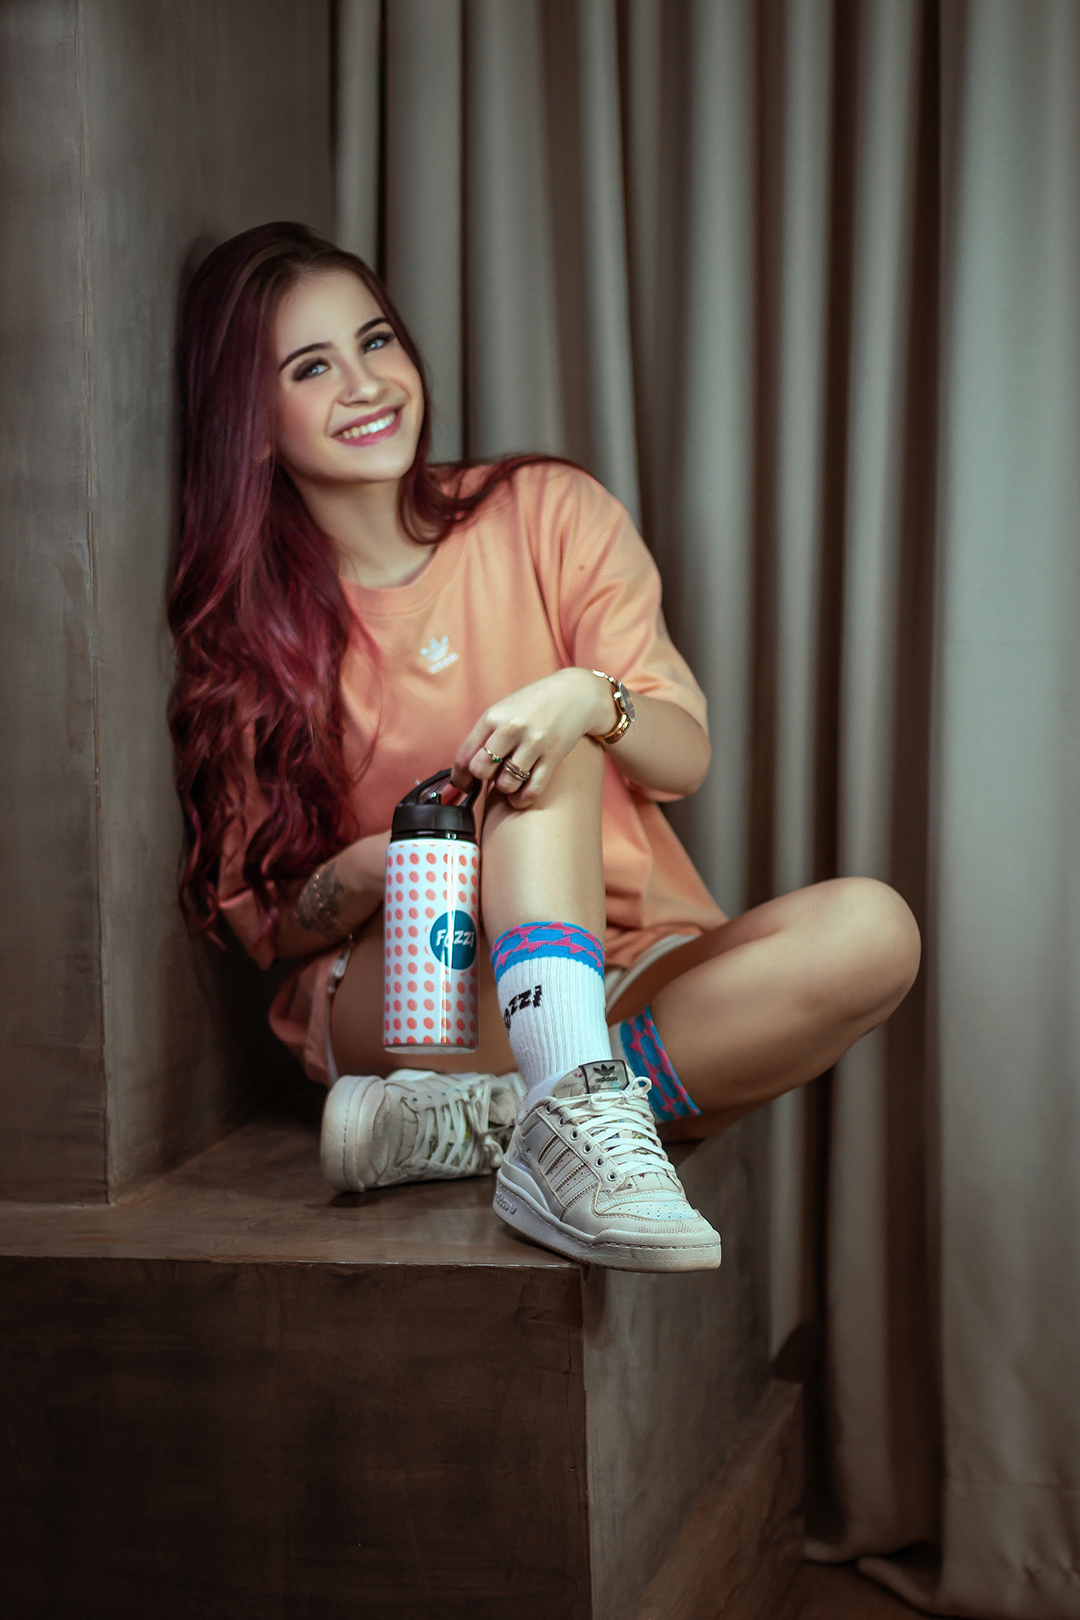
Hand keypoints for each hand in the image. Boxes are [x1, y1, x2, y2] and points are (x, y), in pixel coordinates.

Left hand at [451, 669, 612, 807]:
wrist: (574, 694)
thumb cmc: (534, 704)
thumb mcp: (504, 710)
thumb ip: (485, 734)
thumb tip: (467, 768)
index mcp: (493, 716)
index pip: (465, 755)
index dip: (460, 777)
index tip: (463, 785)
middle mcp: (511, 728)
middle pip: (481, 770)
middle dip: (484, 779)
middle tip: (492, 776)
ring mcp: (533, 742)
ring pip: (506, 784)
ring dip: (506, 788)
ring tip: (511, 780)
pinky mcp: (553, 755)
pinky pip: (532, 789)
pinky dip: (522, 799)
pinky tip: (520, 796)